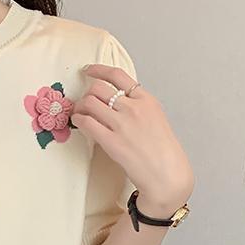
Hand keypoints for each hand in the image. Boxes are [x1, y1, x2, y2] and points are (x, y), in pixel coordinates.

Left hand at [72, 63, 193, 215]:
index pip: (118, 75)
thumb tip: (117, 102)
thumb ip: (138, 107)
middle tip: (83, 102)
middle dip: (87, 93)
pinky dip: (78, 119)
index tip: (89, 71)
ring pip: (90, 102)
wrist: (166, 174)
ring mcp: (122, 124)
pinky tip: (78, 122)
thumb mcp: (155, 119)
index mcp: (146, 100)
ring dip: (80, 106)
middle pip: (99, 88)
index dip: (99, 70)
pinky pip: (87, 122)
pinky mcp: (111, 142)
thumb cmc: (162, 152)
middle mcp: (133, 108)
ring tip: (79, 114)